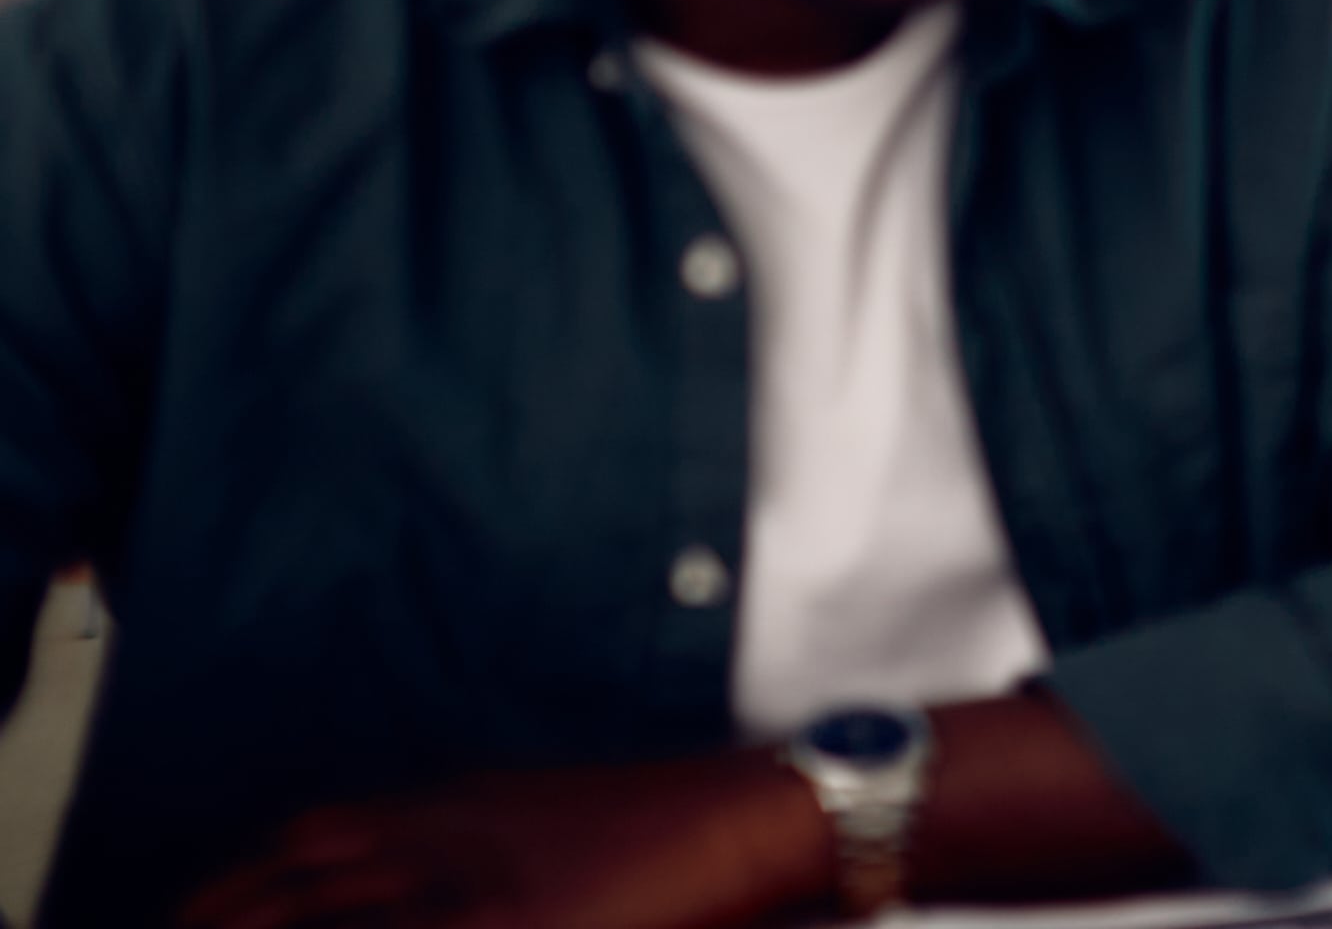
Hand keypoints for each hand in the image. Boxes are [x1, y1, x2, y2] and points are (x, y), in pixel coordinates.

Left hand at [182, 750, 823, 928]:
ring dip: (264, 928)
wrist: (753, 815)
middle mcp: (445, 844)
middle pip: (295, 885)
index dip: (228, 887)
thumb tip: (384, 881)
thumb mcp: (534, 814)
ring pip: (337, 918)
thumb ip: (454, 837)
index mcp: (449, 809)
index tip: (184, 913)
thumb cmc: (653, 822)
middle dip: (219, 916)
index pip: (303, 847)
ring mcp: (476, 896)